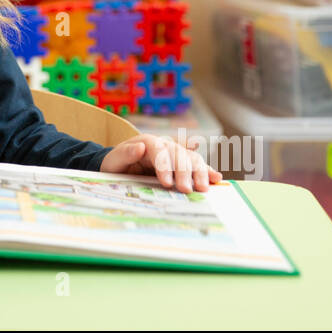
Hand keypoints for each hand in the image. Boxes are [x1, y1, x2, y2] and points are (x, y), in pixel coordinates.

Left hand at [100, 133, 221, 192]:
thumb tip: (140, 147)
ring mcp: (175, 154)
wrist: (120, 166)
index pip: (160, 151)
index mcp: (148, 142)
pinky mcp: (182, 164)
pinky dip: (207, 171)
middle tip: (186, 190)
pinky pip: (197, 166)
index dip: (165, 166)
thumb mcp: (114, 160)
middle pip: (179, 155)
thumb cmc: (116, 163)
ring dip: (199, 173)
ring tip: (204, 188)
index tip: (167, 183)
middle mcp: (165, 145)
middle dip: (184, 173)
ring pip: (192, 158)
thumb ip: (125, 153)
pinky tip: (217, 178)